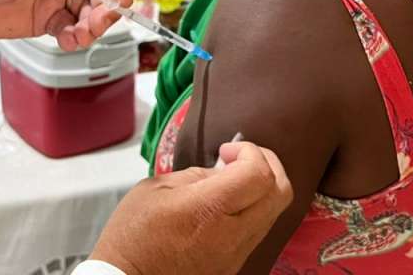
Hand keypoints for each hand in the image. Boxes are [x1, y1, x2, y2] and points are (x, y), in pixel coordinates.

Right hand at [90, 141, 292, 274]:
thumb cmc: (133, 236)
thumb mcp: (156, 188)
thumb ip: (197, 174)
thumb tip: (224, 168)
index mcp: (208, 210)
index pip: (259, 174)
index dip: (251, 152)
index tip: (228, 150)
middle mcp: (231, 236)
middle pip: (280, 193)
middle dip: (268, 164)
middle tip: (243, 156)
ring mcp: (235, 255)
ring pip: (274, 213)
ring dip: (262, 188)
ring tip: (233, 179)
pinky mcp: (233, 265)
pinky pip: (258, 231)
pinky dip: (253, 208)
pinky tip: (228, 203)